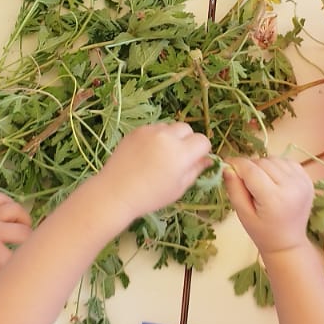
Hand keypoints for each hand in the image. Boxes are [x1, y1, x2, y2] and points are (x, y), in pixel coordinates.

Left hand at [0, 192, 32, 272]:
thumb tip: (4, 270)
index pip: (12, 260)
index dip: (17, 268)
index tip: (17, 272)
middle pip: (24, 234)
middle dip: (30, 245)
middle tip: (26, 251)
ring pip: (16, 210)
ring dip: (24, 220)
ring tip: (22, 229)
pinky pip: (1, 199)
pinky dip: (8, 203)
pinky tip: (7, 214)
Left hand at [95, 122, 214, 221]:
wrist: (116, 192)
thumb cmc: (150, 196)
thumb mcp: (179, 188)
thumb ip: (196, 170)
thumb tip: (207, 159)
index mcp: (180, 152)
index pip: (202, 141)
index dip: (202, 151)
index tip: (195, 161)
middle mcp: (167, 136)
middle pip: (187, 129)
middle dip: (188, 141)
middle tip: (178, 157)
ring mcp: (150, 131)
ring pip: (169, 127)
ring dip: (171, 137)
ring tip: (160, 156)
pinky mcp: (136, 130)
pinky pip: (153, 129)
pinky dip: (155, 137)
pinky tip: (147, 154)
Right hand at [224, 156, 313, 256]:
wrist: (288, 243)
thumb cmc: (262, 232)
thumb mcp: (243, 214)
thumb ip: (234, 189)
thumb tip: (227, 167)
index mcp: (274, 199)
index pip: (251, 170)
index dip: (236, 164)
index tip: (227, 165)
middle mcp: (292, 186)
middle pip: (263, 162)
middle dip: (249, 167)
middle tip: (245, 181)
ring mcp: (303, 181)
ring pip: (274, 159)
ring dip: (263, 166)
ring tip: (260, 182)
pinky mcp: (308, 179)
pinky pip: (286, 162)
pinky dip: (276, 166)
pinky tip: (273, 180)